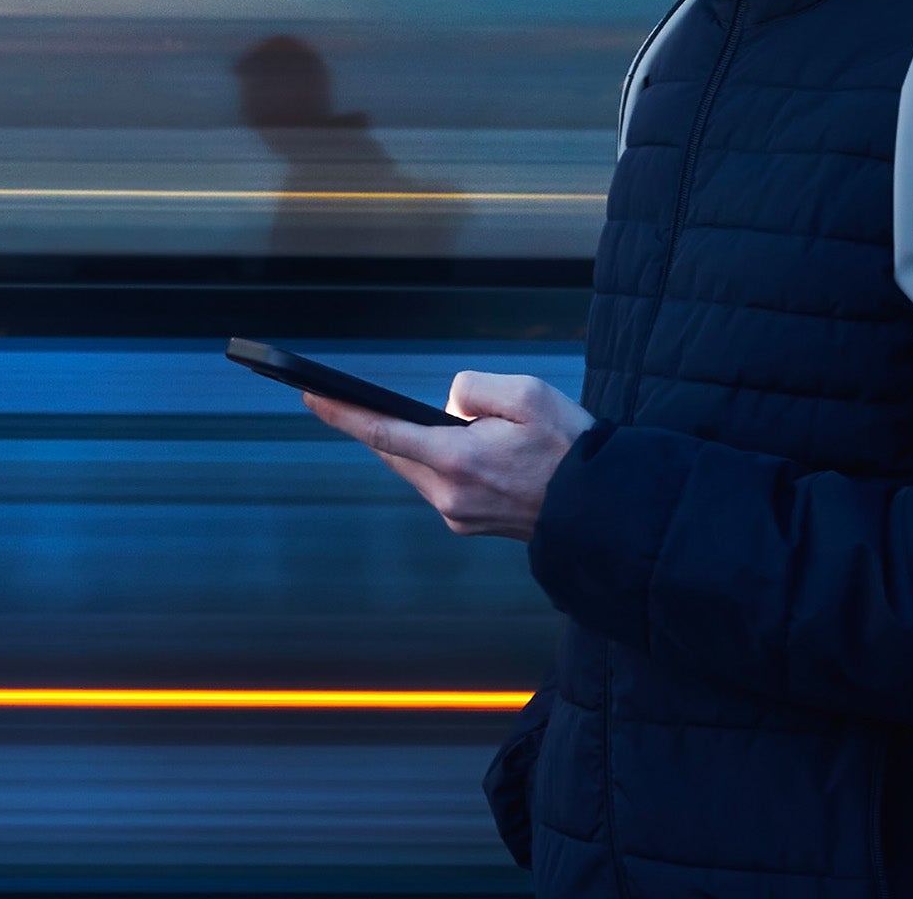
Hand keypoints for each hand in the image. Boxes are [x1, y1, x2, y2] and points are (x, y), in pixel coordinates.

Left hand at [301, 371, 595, 541]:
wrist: (601, 509)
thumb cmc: (570, 447)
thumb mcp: (529, 393)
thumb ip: (475, 389)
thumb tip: (449, 404)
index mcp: (458, 459)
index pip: (383, 432)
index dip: (343, 413)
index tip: (311, 394)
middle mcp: (449, 493)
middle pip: (395, 453)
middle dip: (377, 425)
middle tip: (347, 399)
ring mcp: (457, 514)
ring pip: (416, 470)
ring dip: (415, 445)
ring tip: (429, 423)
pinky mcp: (469, 523)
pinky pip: (438, 484)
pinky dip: (438, 463)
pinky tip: (462, 450)